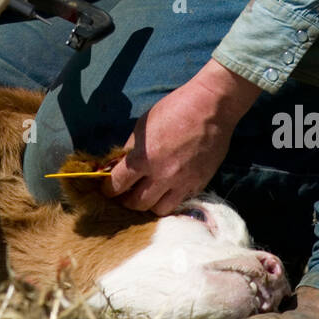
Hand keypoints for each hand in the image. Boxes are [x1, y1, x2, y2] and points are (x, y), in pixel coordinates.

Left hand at [104, 60, 261, 214]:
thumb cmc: (174, 109)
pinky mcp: (199, 184)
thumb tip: (119, 165)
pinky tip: (168, 188)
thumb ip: (131, 148)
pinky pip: (180, 202)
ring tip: (148, 194)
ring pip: (159, 210)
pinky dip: (170, 198)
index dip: (109, 189)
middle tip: (125, 194)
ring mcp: (183, 182)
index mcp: (144, 158)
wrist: (211, 107)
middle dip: (126, 201)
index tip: (107, 188)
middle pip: (137, 204)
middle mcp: (162, 175)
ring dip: (150, 204)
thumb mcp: (143, 125)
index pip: (118, 185)